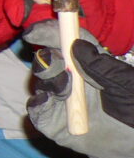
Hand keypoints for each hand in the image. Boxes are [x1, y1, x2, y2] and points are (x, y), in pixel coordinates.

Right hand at [24, 22, 133, 157]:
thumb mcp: (124, 85)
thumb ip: (102, 67)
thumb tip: (76, 45)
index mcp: (87, 65)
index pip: (65, 42)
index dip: (49, 33)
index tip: (34, 33)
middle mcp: (70, 80)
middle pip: (48, 61)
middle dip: (47, 59)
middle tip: (57, 63)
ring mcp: (60, 102)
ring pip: (41, 84)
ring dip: (48, 82)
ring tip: (64, 90)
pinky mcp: (54, 124)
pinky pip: (37, 112)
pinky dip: (36, 104)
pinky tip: (44, 100)